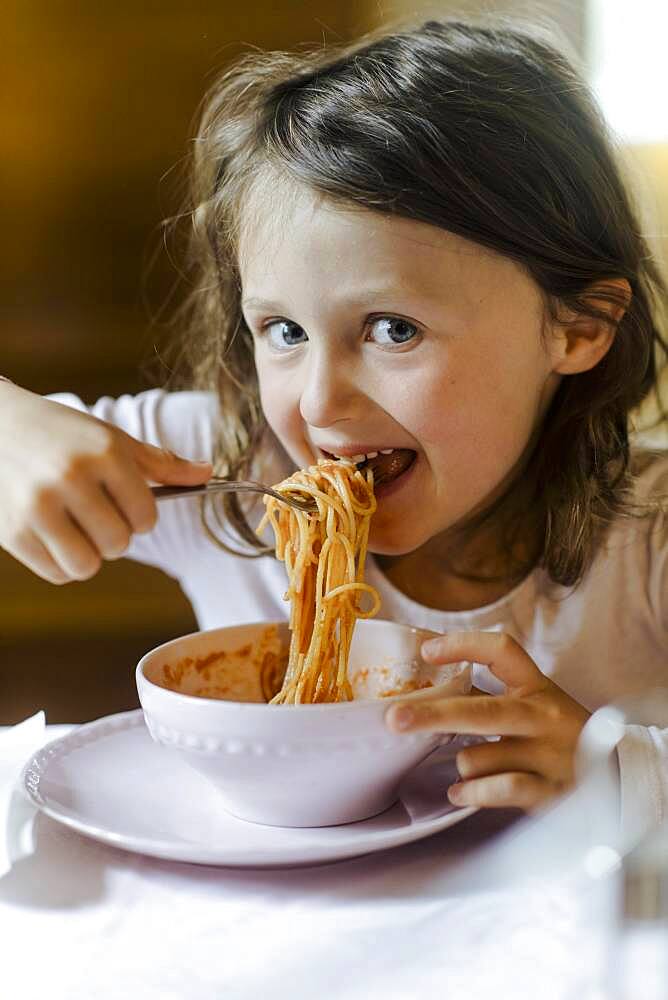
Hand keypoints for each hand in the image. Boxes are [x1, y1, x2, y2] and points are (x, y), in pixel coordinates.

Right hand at [0, 381, 211, 583]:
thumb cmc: (62, 434)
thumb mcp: (112, 440)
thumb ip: (161, 463)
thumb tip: (208, 474)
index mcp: (104, 452)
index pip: (146, 516)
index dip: (140, 516)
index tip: (122, 502)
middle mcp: (71, 477)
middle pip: (119, 544)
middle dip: (114, 536)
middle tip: (96, 515)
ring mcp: (37, 506)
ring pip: (88, 566)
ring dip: (89, 555)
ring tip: (77, 529)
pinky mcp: (12, 531)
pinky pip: (57, 573)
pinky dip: (61, 564)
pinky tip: (53, 535)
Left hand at [385, 631, 589, 811]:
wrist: (618, 781)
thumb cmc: (560, 738)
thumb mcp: (534, 707)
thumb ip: (490, 698)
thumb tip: (428, 689)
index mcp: (537, 688)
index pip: (502, 651)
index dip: (462, 645)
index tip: (426, 651)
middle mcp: (543, 717)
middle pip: (480, 710)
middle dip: (432, 713)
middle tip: (394, 718)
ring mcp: (547, 755)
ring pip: (479, 756)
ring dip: (462, 763)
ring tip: (466, 769)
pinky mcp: (550, 792)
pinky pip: (497, 790)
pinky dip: (471, 792)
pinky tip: (460, 792)